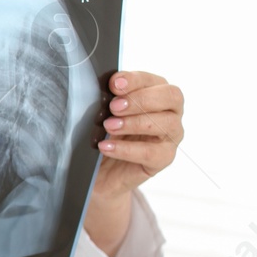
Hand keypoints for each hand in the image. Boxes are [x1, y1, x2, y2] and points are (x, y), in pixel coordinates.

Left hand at [85, 71, 183, 254]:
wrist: (90, 177)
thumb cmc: (91, 138)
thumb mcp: (92, 117)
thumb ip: (99, 101)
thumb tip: (85, 84)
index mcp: (153, 96)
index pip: (156, 80)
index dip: (138, 79)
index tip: (113, 82)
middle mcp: (167, 115)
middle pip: (172, 98)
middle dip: (142, 99)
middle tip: (114, 104)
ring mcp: (169, 138)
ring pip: (168, 125)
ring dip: (138, 122)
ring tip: (109, 124)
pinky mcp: (162, 161)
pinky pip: (155, 153)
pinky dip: (129, 148)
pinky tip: (106, 147)